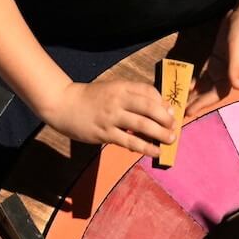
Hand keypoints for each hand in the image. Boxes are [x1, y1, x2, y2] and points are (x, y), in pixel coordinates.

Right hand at [41, 79, 176, 157]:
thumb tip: (156, 108)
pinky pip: (129, 142)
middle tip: (174, 127)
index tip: (171, 112)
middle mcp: (117, 100)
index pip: (148, 92)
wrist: (63, 104)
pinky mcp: (104, 133)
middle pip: (149, 108)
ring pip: (142, 126)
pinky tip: (155, 152)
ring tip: (171, 140)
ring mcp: (111, 117)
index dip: (163, 102)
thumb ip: (130, 95)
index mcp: (120, 87)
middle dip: (166, 119)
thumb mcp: (111, 89)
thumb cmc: (90, 97)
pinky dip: (145, 148)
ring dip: (160, 134)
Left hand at [187, 2, 238, 115]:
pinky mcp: (218, 58)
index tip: (189, 111)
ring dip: (196, 94)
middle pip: (210, 93)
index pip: (217, 95)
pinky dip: (197, 80)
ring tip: (181, 101)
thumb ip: (236, 68)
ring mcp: (223, 66)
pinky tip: (187, 84)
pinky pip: (206, 74)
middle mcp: (229, 74)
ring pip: (207, 85)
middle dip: (196, 102)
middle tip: (180, 111)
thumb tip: (237, 87)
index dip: (203, 104)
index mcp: (235, 75)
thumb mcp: (238, 50)